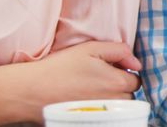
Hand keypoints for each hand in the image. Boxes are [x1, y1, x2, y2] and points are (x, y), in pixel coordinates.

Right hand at [21, 42, 141, 118]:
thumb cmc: (60, 68)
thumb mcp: (91, 48)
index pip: (136, 80)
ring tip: (89, 91)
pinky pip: (105, 117)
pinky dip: (100, 111)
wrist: (30, 91)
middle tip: (98, 80)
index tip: (110, 70)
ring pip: (118, 107)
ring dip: (111, 99)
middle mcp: (114, 102)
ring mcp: (103, 116)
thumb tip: (136, 63)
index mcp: (117, 83)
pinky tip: (85, 102)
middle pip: (129, 96)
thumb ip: (119, 51)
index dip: (124, 73)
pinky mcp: (90, 123)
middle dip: (119, 87)